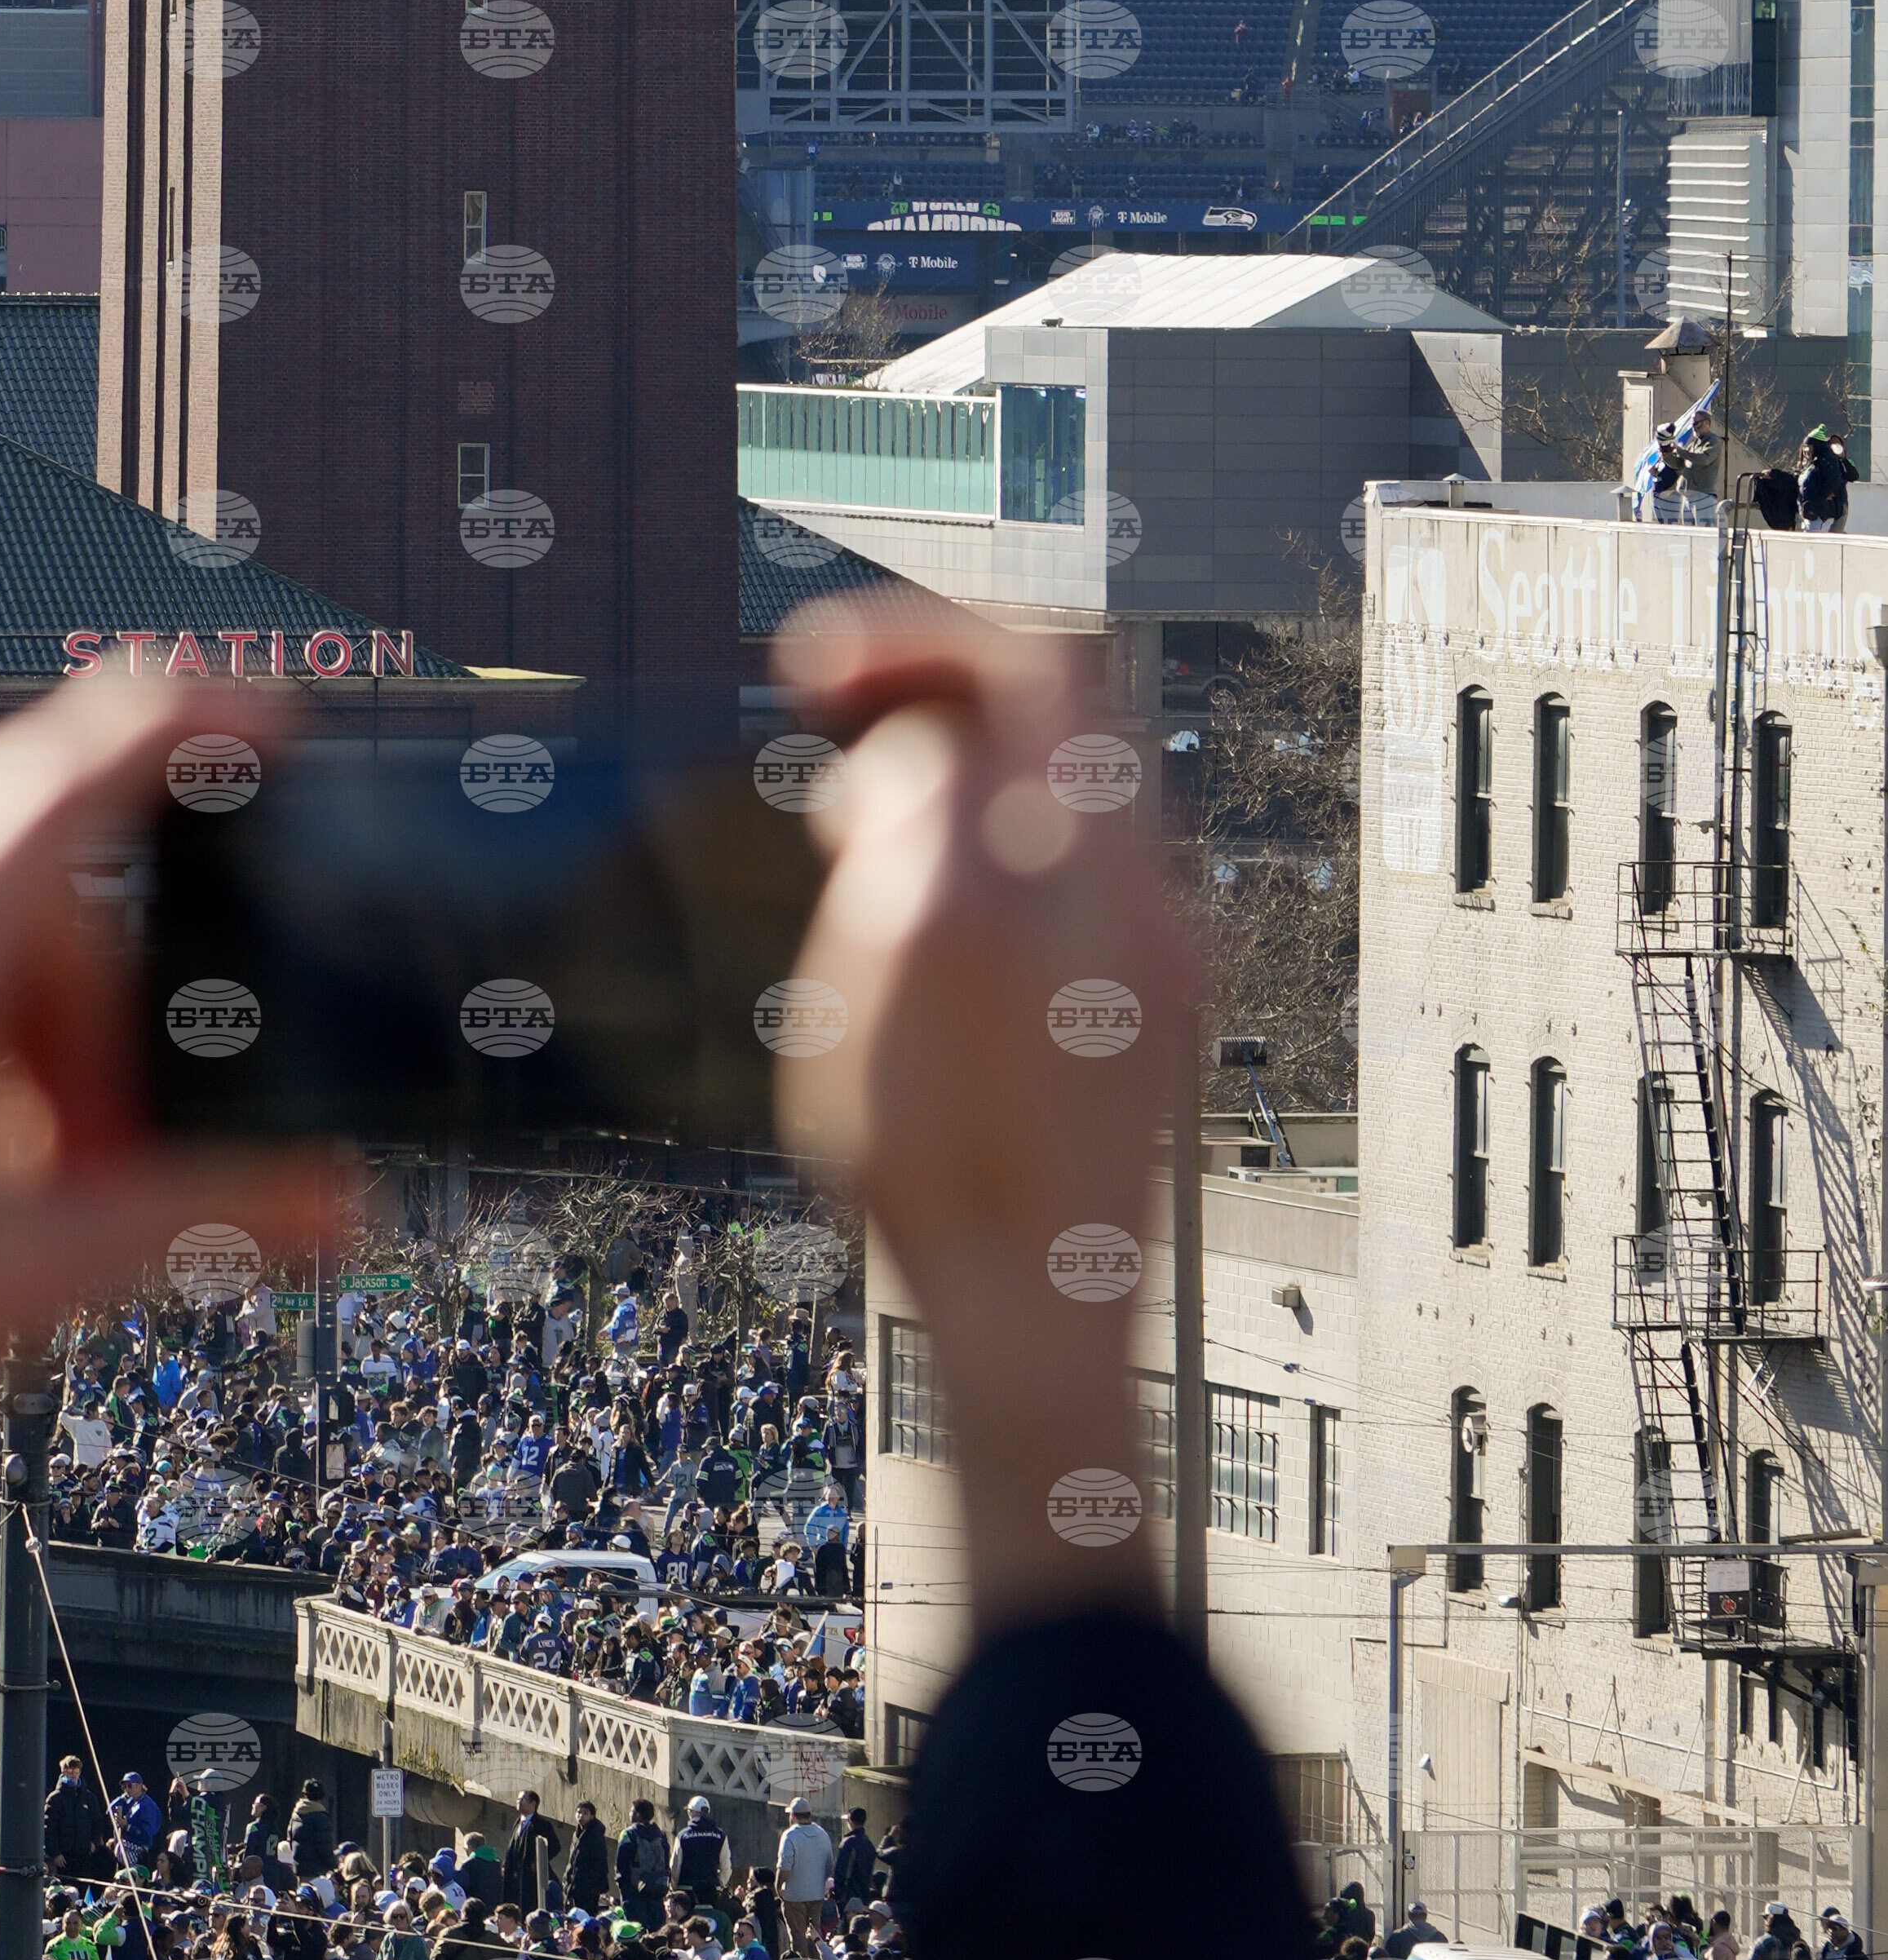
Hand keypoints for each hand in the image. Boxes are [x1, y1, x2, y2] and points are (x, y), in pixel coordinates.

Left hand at [0, 664, 357, 1681]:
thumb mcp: (30, 1273)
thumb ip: (199, 1218)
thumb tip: (336, 1198)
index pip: (65, 783)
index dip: (180, 731)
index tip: (273, 714)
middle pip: (51, 917)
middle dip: (115, 1037)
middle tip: (121, 1172)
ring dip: (53, 1073)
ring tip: (40, 1210)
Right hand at [764, 596, 1196, 1642]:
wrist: (1037, 1320)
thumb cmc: (951, 1164)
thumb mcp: (891, 962)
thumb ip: (913, 821)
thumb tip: (915, 748)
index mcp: (1084, 862)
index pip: (1030, 661)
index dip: (913, 639)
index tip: (813, 667)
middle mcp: (1142, 896)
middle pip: (1053, 720)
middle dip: (926, 706)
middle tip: (827, 744)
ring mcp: (1146, 959)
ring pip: (1053, 800)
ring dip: (945, 785)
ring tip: (848, 840)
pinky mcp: (1129, 1016)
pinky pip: (1061, 879)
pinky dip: (977, 856)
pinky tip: (910, 924)